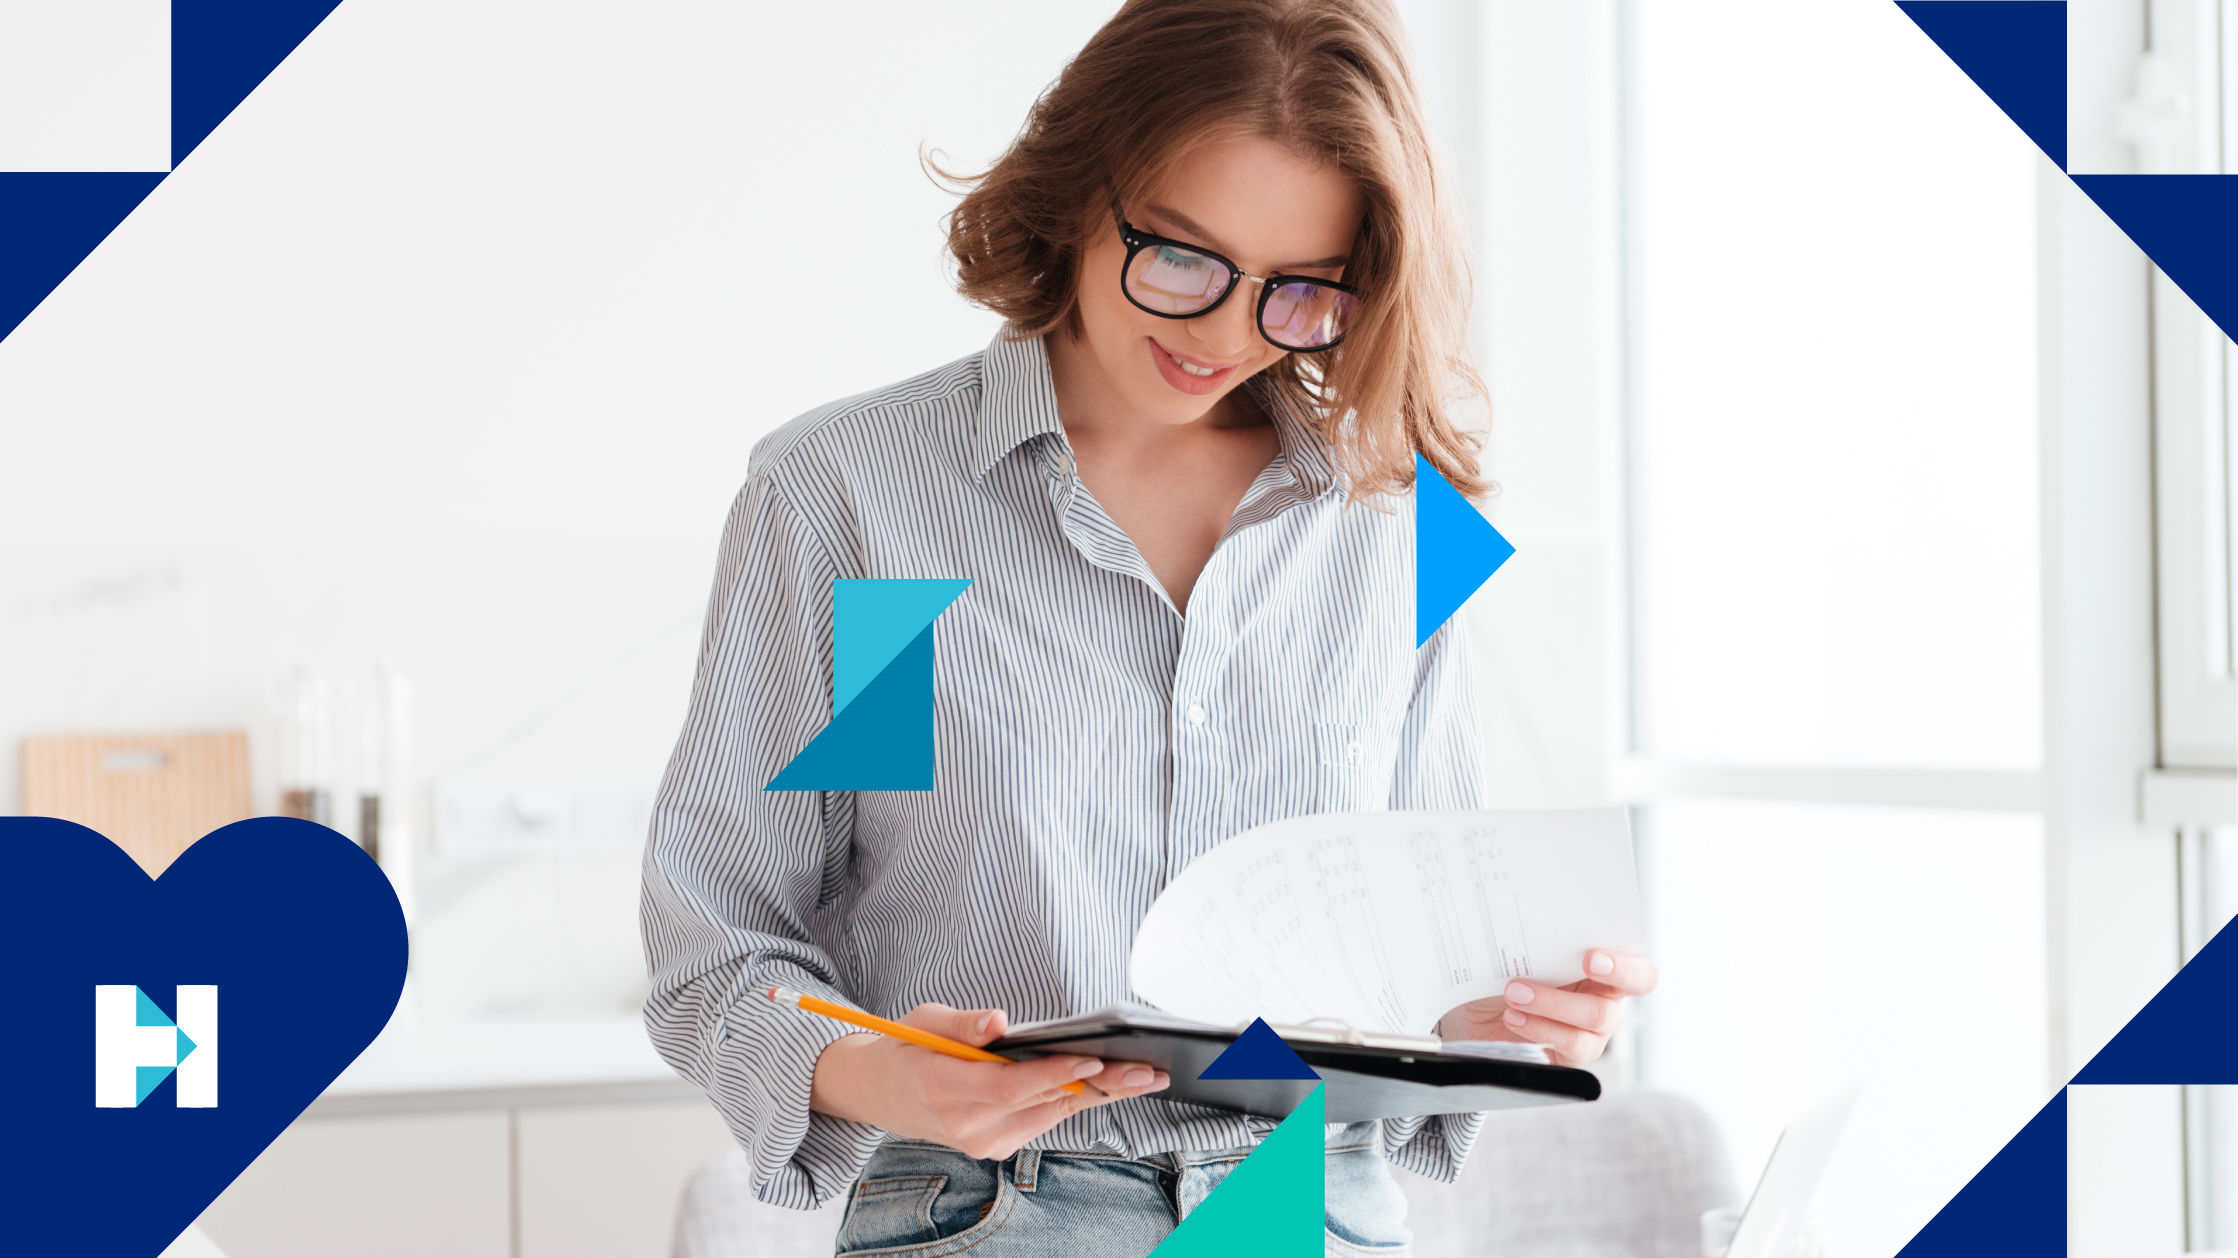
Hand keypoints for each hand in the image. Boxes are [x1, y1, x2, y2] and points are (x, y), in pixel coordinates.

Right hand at [808, 1002, 1169, 1159]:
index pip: (1008, 1085)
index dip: (1053, 1074)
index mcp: (941, 1088)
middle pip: (1043, 1103)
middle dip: (1100, 1085)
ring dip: (1100, 1094)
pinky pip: (1044, 1120)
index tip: (1093, 1060)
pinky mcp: (995, 1147)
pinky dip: (1076, 1100)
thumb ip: (962, 1023)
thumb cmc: (905, 1047)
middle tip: (1147, 1070)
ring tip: (1144, 1074)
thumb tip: (999, 1021)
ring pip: (1052, 1114)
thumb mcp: (923, 1020)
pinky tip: (1112, 1084)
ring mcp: (981, 1142)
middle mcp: (965, 1125)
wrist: (878, 1093)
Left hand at [1437, 950, 1657, 1067]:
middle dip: (1608, 972)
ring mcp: (1592, 1030)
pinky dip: (1540, 1028)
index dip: (1626, 961)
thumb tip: (1544, 922)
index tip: (1593, 954)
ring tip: (1515, 993)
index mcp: (1601, 968)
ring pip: (1598, 1016)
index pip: (1638, 966)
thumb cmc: (1499, 979)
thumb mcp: (1520, 955)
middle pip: (1633, 986)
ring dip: (1554, 1002)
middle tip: (1584, 961)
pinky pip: (1572, 1044)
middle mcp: (1604, 998)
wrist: (1469, 1015)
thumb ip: (1543, 945)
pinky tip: (1514, 1017)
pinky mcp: (1571, 1054)